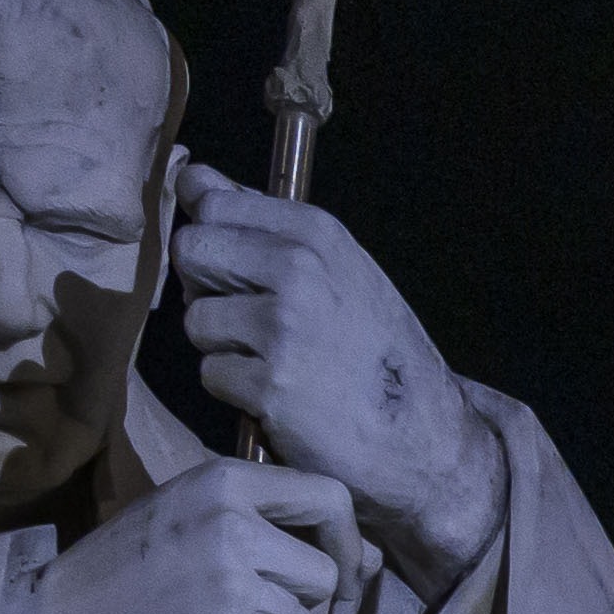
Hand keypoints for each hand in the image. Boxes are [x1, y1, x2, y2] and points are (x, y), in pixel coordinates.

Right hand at [10, 457, 370, 613]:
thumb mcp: (180, 526)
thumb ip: (264, 528)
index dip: (346, 543)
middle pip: (324, 577)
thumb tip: (370, 559)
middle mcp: (230, 526)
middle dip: (294, 608)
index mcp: (220, 484)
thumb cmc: (112, 590)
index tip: (336, 575)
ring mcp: (229, 587)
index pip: (329, 497)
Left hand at [166, 166, 508, 590]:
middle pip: (191, 252)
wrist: (422, 436)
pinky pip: (211, 373)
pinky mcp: (269, 384)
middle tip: (250, 320)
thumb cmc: (375, 351)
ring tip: (274, 362)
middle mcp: (300, 270)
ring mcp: (283, 328)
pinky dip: (235, 390)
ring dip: (223, 347)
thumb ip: (263, 222)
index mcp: (317, 233)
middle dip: (206, 289)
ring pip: (196, 319)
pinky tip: (277, 396)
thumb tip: (192, 177)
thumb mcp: (337, 268)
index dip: (214, 240)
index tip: (239, 270)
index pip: (213, 202)